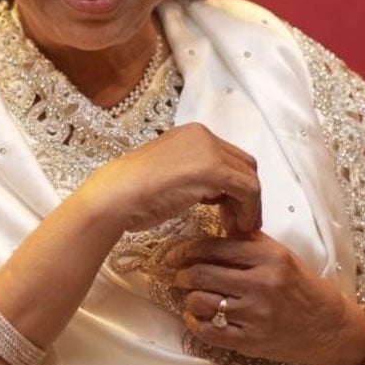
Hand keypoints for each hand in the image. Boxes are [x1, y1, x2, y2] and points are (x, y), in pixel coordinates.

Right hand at [76, 123, 261, 236]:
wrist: (115, 197)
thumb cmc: (133, 194)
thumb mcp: (169, 175)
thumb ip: (193, 176)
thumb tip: (216, 193)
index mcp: (192, 134)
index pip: (230, 158)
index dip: (235, 187)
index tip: (230, 212)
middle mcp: (203, 135)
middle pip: (244, 165)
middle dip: (246, 195)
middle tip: (237, 223)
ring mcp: (209, 150)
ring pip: (249, 178)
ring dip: (249, 206)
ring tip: (237, 229)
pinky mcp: (213, 169)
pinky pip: (248, 190)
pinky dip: (248, 211)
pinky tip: (236, 228)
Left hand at [168, 231, 360, 364]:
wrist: (328, 328)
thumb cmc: (302, 287)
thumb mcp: (282, 255)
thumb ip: (249, 239)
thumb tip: (218, 216)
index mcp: (269, 258)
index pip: (215, 247)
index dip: (187, 250)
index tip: (175, 254)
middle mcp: (262, 284)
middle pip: (202, 274)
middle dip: (183, 274)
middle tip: (180, 275)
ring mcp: (255, 315)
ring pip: (201, 302)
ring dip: (189, 298)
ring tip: (193, 296)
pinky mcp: (251, 341)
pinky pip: (209, 332)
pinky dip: (195, 323)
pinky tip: (196, 318)